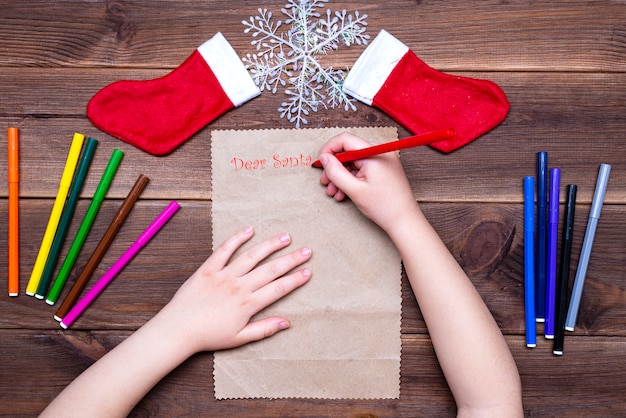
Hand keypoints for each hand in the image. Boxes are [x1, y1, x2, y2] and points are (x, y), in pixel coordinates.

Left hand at [159, 226, 311, 353]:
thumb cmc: (208, 336)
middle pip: (270, 269)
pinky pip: (224, 250)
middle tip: (307, 250)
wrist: (178, 329)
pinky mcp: (208, 269)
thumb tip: (287, 322)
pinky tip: (249, 230)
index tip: (308, 271)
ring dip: (270, 245)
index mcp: (248, 304)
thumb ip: (264, 329)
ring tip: (285, 237)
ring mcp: (224, 275)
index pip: (278, 288)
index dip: (295, 279)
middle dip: (291, 259)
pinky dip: (237, 239)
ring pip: (252, 256)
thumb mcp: (239, 338)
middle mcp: (239, 286)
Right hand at [318, 132, 417, 232]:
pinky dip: (350, 179)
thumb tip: (324, 158)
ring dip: (340, 176)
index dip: (329, 149)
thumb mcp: (354, 189)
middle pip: (348, 152)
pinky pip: (361, 170)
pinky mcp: (382, 170)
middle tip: (325, 181)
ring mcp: (382, 162)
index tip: (321, 163)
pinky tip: (343, 193)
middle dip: (334, 167)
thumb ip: (336, 172)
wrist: (404, 221)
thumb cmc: (384, 206)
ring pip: (353, 163)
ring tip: (333, 192)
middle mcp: (379, 153)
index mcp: (374, 153)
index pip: (345, 140)